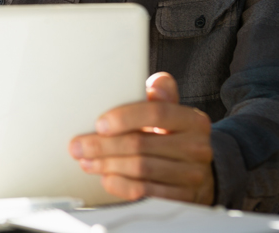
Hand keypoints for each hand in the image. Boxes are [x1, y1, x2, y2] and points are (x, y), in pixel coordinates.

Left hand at [69, 73, 214, 203]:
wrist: (199, 172)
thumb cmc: (176, 136)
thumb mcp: (172, 113)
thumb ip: (161, 96)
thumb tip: (156, 82)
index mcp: (192, 120)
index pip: (156, 113)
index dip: (125, 118)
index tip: (99, 124)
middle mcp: (196, 147)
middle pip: (142, 144)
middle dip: (103, 146)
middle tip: (79, 146)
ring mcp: (192, 174)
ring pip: (140, 169)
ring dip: (107, 166)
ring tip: (87, 161)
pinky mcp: (183, 197)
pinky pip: (146, 192)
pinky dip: (121, 185)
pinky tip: (106, 178)